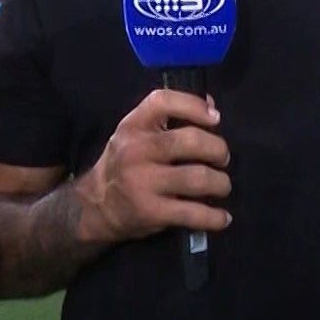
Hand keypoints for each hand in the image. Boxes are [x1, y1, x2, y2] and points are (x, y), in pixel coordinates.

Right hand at [75, 88, 230, 244]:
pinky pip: (194, 214)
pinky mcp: (151, 212)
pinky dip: (215, 217)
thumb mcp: (137, 134)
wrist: (97, 206)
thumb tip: (212, 107)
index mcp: (133, 126)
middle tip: (222, 159)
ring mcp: (142, 183)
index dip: (194, 105)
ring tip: (222, 186)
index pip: (163, 101)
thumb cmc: (126, 164)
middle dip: (218, 150)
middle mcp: (135, 151)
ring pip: (198, 178)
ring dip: (221, 183)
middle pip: (191, 141)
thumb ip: (170, 118)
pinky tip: (222, 217)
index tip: (216, 118)